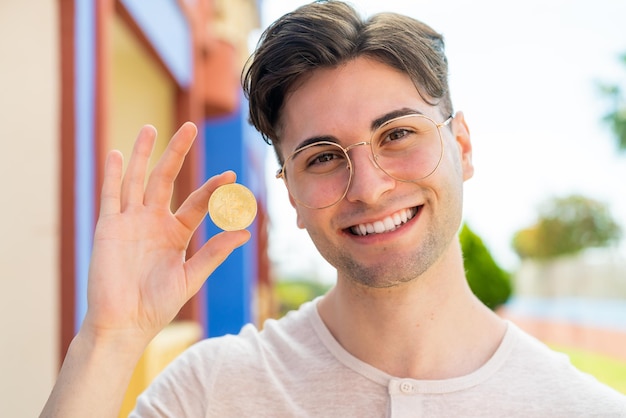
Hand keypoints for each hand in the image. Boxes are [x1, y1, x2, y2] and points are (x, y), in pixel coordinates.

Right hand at [82, 122, 249, 345]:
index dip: (213, 189)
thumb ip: (214, 253)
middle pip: (165, 178)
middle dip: (176, 153)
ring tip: (151, 128)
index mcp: (176, 232)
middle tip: (190, 126)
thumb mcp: (191, 277)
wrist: (124, 323)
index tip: (232, 176)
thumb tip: (244, 233)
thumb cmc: (158, 305)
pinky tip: (115, 153)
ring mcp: (130, 221)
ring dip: (143, 154)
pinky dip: (111, 175)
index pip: (198, 202)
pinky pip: (110, 196)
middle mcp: (153, 221)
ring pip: (136, 180)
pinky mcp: (108, 228)